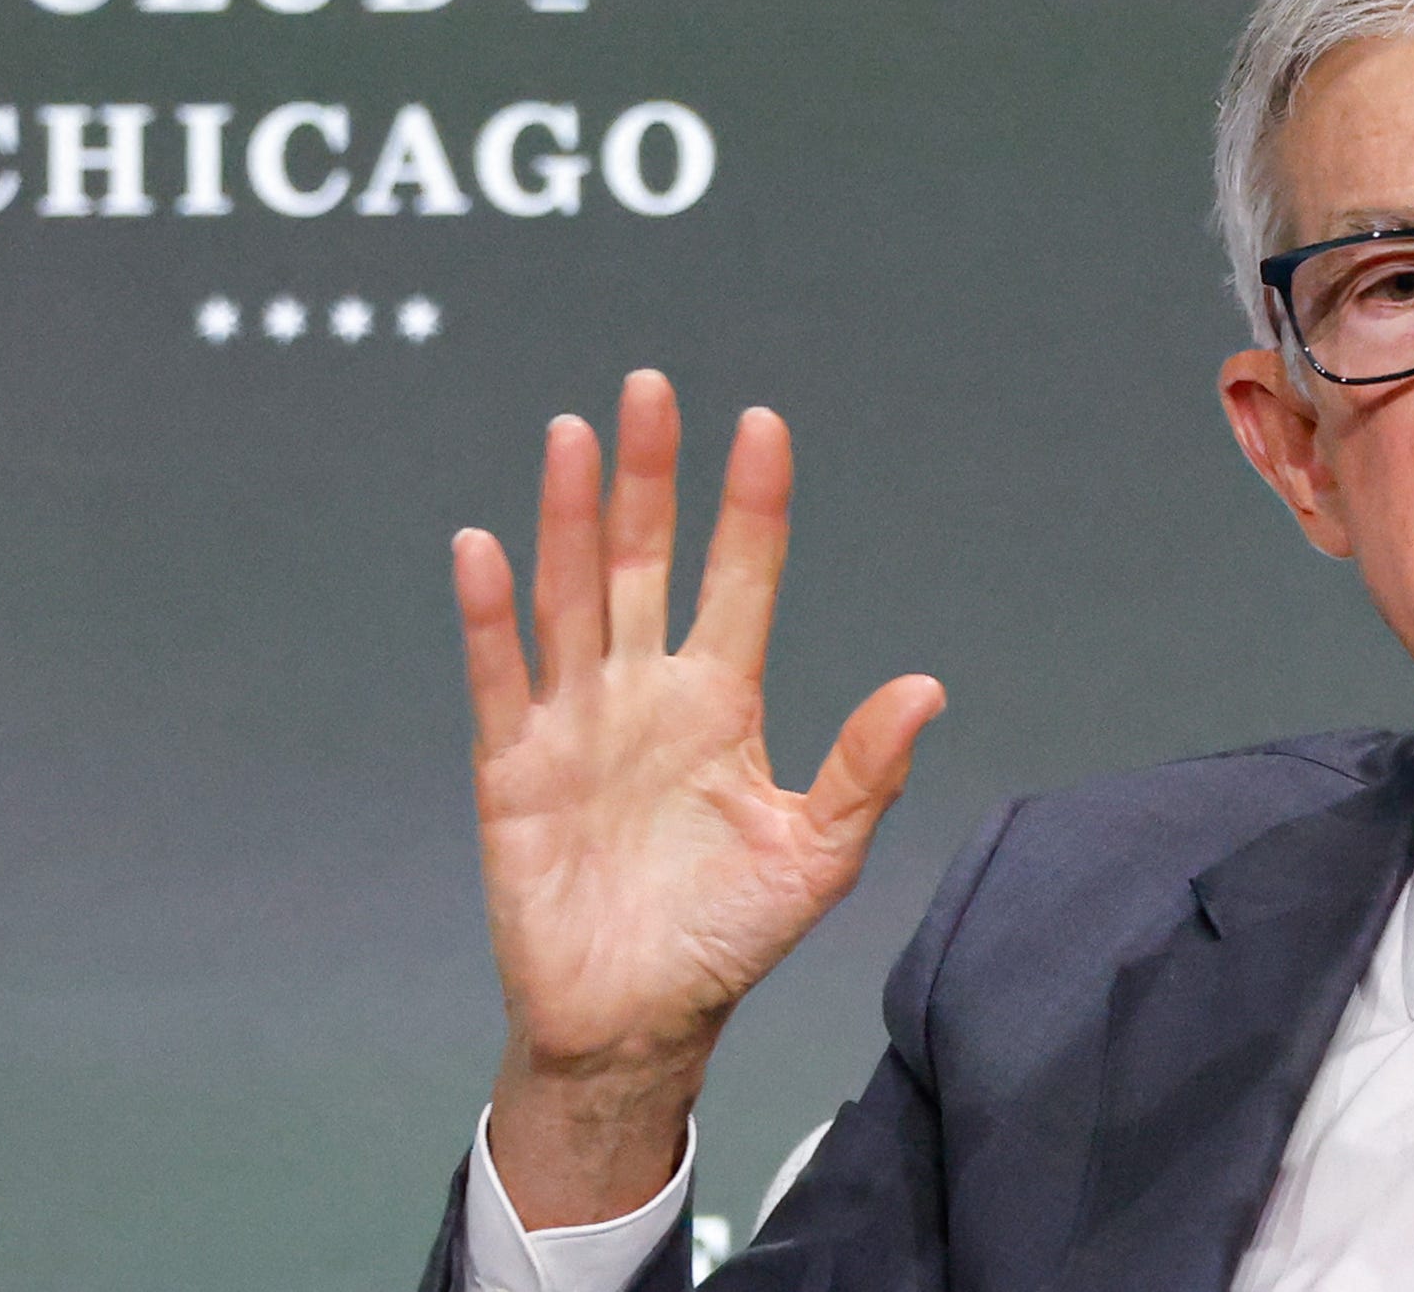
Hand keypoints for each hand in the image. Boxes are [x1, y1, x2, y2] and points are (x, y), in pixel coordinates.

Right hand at [456, 370, 943, 1223]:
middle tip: (649, 388)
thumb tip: (928, 686)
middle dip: (647, 476)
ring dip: (568, 516)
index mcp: (722, 700)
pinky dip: (489, 615)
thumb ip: (863, 770)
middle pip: (643, 559)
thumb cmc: (726, 938)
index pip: (741, 577)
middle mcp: (647, 691)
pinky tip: (485, 546)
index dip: (751, 504)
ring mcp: (577, 722)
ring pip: (571, 595)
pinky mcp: (515, 768)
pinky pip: (500, 678)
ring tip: (575, 433)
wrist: (634, 1024)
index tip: (763, 423)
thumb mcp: (816, 857)